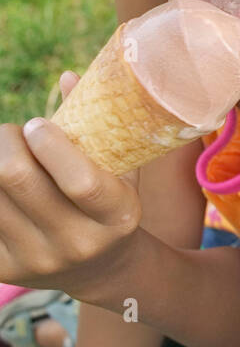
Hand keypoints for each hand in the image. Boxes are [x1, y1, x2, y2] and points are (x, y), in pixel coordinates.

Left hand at [0, 71, 140, 298]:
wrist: (100, 269)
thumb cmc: (109, 202)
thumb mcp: (121, 169)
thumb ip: (99, 124)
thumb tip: (67, 77)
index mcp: (118, 217)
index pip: (81, 182)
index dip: (51, 144)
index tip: (38, 124)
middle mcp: (78, 244)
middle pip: (17, 178)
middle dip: (7, 141)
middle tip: (16, 134)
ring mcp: (38, 260)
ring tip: (8, 156)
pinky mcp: (5, 269)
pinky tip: (3, 185)